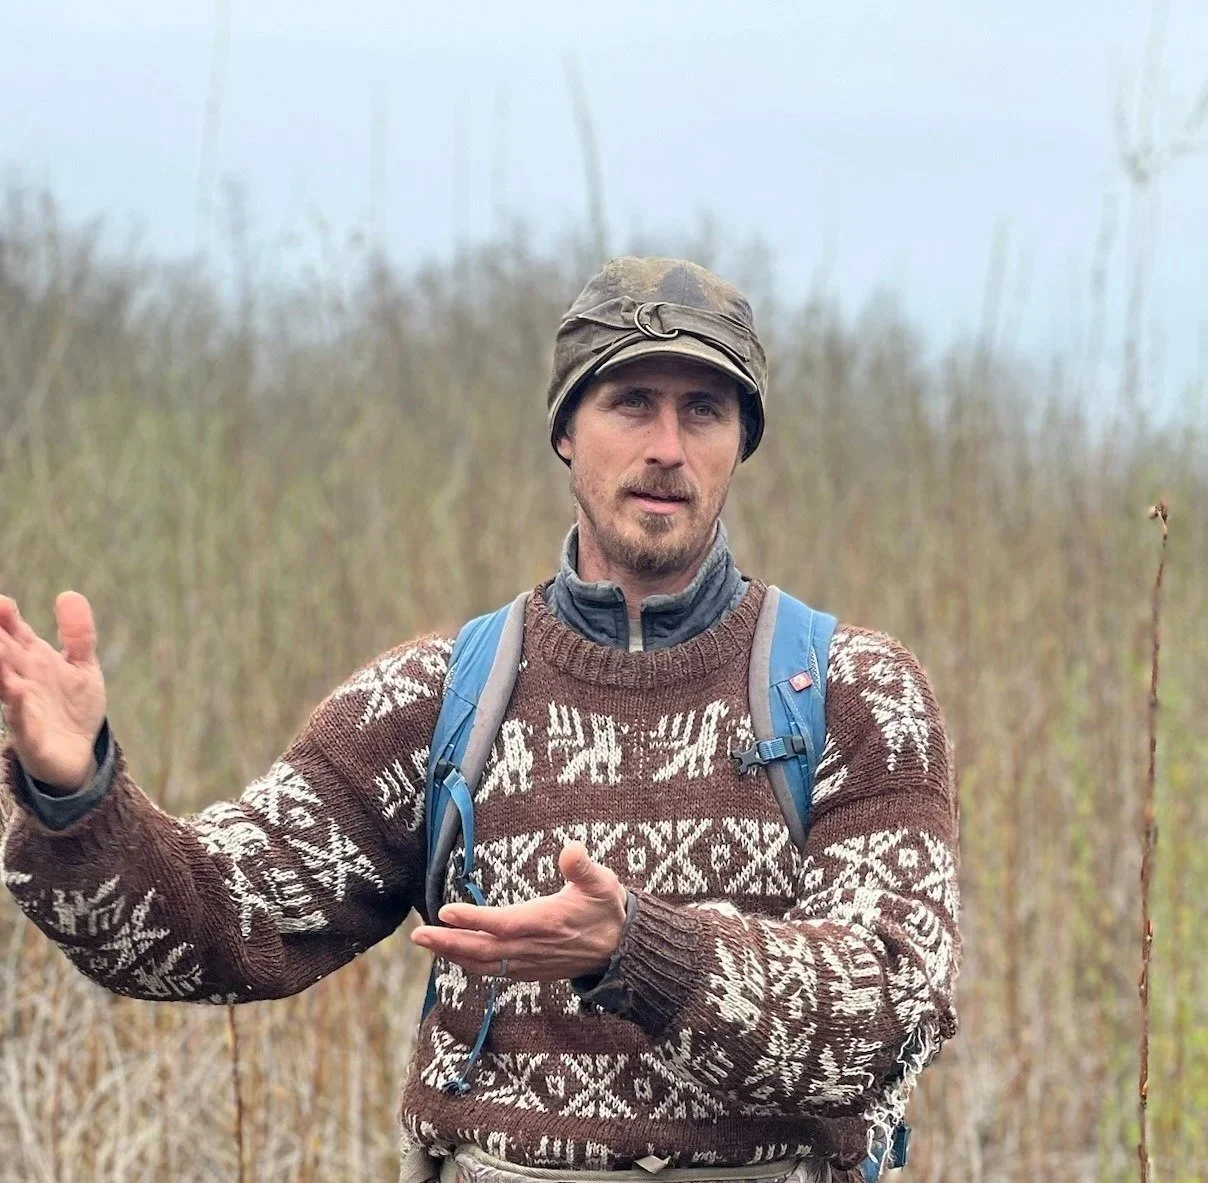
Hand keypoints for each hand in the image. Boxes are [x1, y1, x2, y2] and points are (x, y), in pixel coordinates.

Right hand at [0, 592, 106, 792]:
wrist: (79, 753)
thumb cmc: (73, 705)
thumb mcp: (81, 664)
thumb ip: (78, 633)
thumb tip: (69, 594)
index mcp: (33, 659)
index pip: (13, 631)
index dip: (5, 615)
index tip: (2, 601)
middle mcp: (22, 679)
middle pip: (2, 654)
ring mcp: (23, 707)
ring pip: (4, 685)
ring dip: (0, 668)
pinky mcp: (31, 736)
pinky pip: (22, 722)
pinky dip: (19, 709)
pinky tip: (17, 694)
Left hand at [410, 841, 627, 981]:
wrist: (622, 948)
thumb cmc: (607, 908)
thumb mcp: (603, 882)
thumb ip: (584, 867)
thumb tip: (572, 848)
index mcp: (548, 922)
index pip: (504, 923)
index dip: (474, 919)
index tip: (445, 912)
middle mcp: (535, 947)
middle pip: (484, 950)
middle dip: (449, 942)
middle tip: (418, 934)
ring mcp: (531, 962)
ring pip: (485, 964)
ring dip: (453, 954)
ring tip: (427, 944)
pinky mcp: (531, 970)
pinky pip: (495, 973)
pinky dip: (470, 965)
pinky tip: (455, 957)